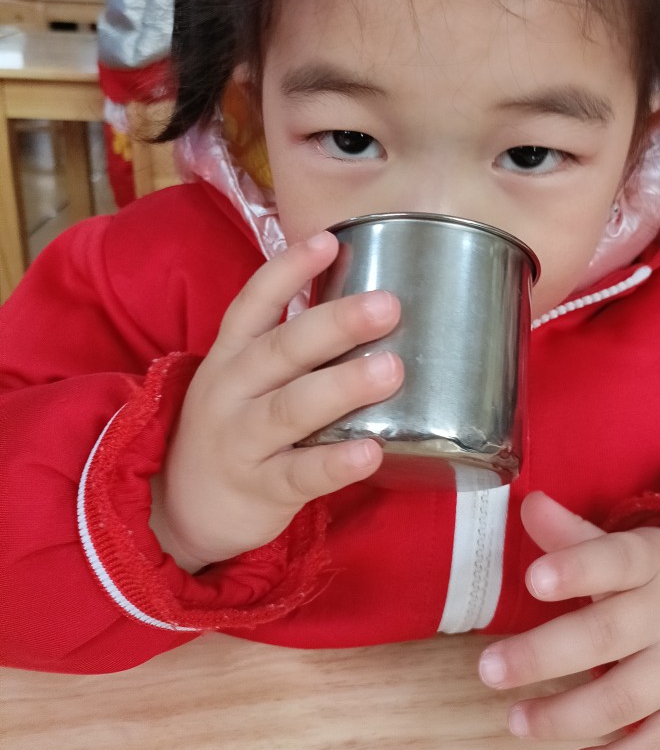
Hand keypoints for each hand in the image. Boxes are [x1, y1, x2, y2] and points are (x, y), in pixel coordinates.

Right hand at [150, 232, 402, 571]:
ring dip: (342, 386)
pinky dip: (336, 463)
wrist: (180, 509)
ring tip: (391, 369)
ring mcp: (242, 441)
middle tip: (387, 305)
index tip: (329, 240)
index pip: (254, 302)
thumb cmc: (235, 428)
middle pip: (282, 350)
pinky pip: (300, 474)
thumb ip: (291, 347)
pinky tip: (371, 451)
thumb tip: (365, 304)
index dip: (288, 269)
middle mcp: (232, 391)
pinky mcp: (260, 489)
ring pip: (291, 408)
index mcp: (231, 355)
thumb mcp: (245, 379)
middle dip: (335, 324)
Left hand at [478, 492, 659, 749]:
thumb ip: (574, 536)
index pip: (613, 560)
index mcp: (650, 564)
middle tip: (488, 669)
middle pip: (605, 636)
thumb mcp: (628, 548)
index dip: (576, 569)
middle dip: (544, 655)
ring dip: (565, 715)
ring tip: (515, 720)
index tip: (533, 579)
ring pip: (625, 698)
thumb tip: (528, 504)